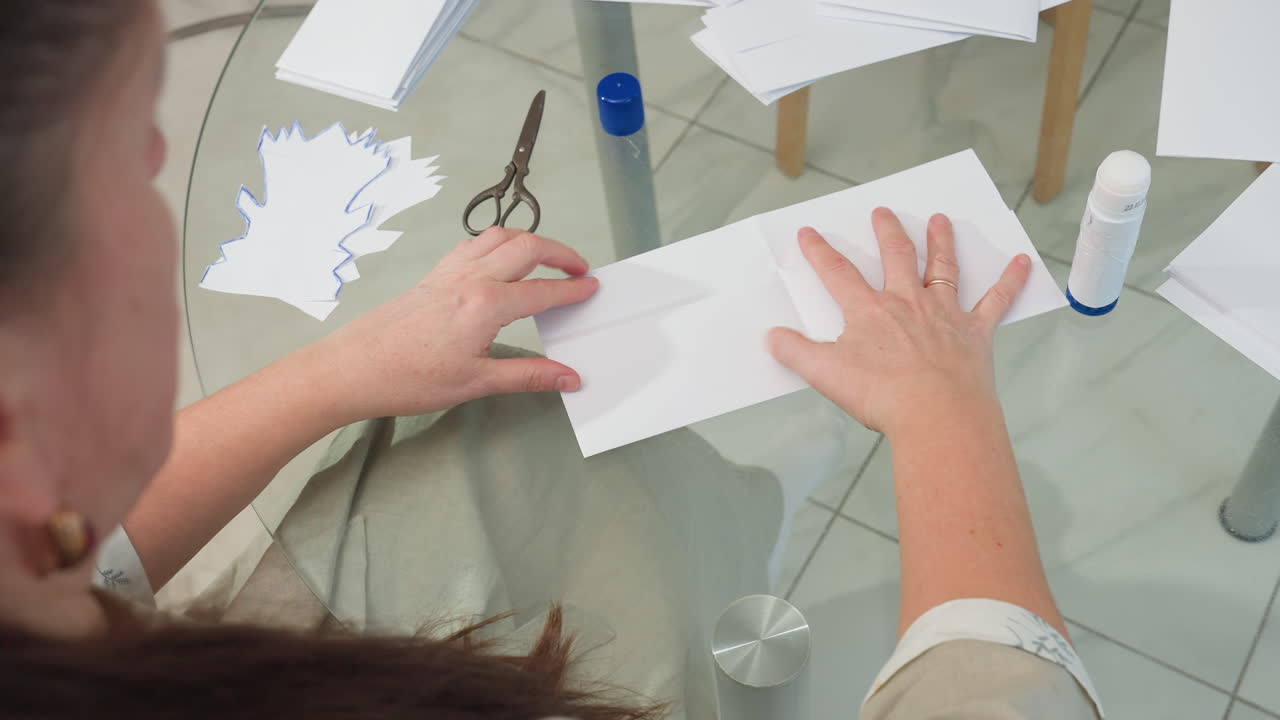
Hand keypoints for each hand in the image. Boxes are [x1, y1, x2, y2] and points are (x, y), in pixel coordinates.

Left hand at [314, 227, 597, 421]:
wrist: (354, 368)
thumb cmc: (408, 377)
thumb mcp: (476, 383)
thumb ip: (528, 375)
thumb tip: (567, 377)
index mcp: (486, 304)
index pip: (543, 291)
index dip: (573, 290)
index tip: (591, 288)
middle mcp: (470, 278)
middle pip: (528, 247)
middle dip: (560, 253)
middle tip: (579, 268)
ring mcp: (449, 272)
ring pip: (500, 237)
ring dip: (530, 241)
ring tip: (547, 257)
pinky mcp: (433, 275)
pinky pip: (474, 245)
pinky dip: (498, 243)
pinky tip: (500, 260)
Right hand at [767, 208, 1030, 436]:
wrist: (936, 414)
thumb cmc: (881, 396)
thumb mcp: (825, 375)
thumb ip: (796, 353)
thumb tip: (772, 337)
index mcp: (869, 311)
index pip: (838, 274)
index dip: (820, 252)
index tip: (809, 233)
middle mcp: (907, 303)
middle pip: (896, 258)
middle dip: (887, 233)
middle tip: (883, 212)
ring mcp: (944, 315)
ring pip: (943, 268)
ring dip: (941, 242)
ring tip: (940, 220)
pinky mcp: (975, 333)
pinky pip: (996, 301)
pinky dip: (1010, 281)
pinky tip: (1023, 261)